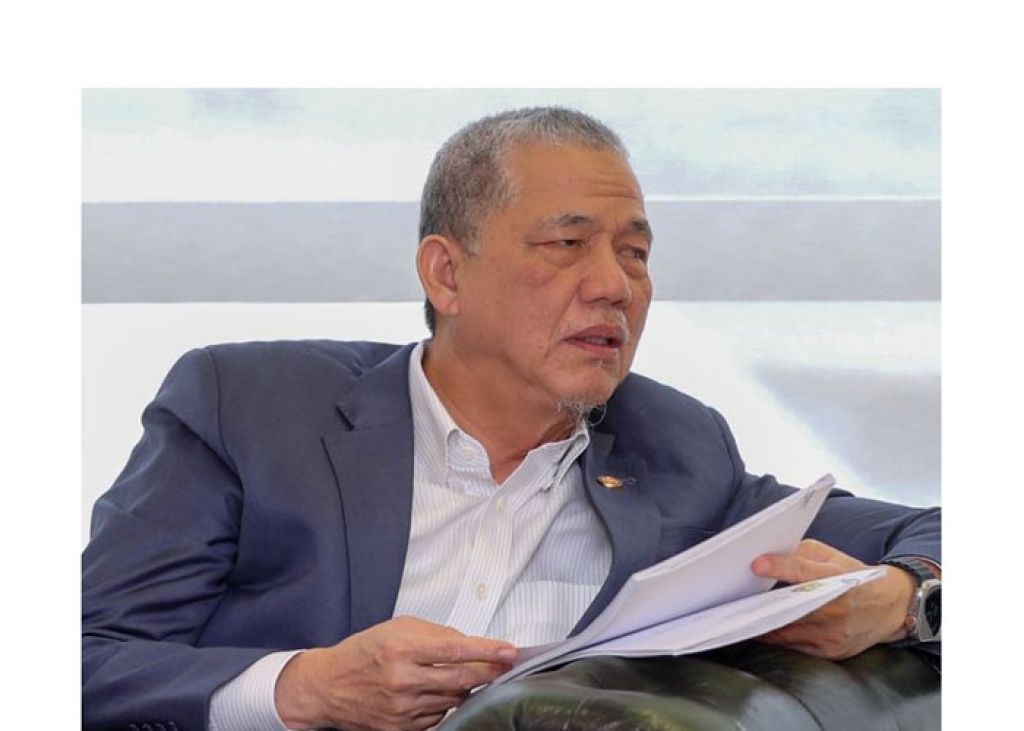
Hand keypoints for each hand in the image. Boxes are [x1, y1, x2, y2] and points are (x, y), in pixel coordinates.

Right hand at [274, 615, 516, 730]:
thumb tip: (468, 643)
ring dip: (466, 687)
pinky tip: (437, 692)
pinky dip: (445, 703)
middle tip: (504, 665)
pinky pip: (438, 716)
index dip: (488, 651)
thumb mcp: (397, 628)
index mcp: (402, 650)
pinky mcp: (401, 728)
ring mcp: (402, 709)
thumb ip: (435, 633)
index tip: (509, 651)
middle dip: (489, 672)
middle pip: (462, 679)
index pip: (456, 649)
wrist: (328, 686)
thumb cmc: (363, 653)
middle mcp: (403, 681)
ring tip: (464, 675)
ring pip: (453, 699)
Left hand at [750, 539, 915, 659]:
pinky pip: (794, 647)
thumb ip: (801, 554)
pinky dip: (776, 637)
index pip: (804, 572)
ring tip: (739, 614)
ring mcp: (833, 635)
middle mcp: (837, 610)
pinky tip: (759, 628)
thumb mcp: (832, 556)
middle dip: (762, 604)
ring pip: (787, 632)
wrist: (891, 607)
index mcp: (838, 580)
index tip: (755, 565)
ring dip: (762, 624)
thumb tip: (770, 555)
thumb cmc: (855, 578)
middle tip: (734, 598)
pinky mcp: (830, 652)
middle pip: (790, 608)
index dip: (779, 567)